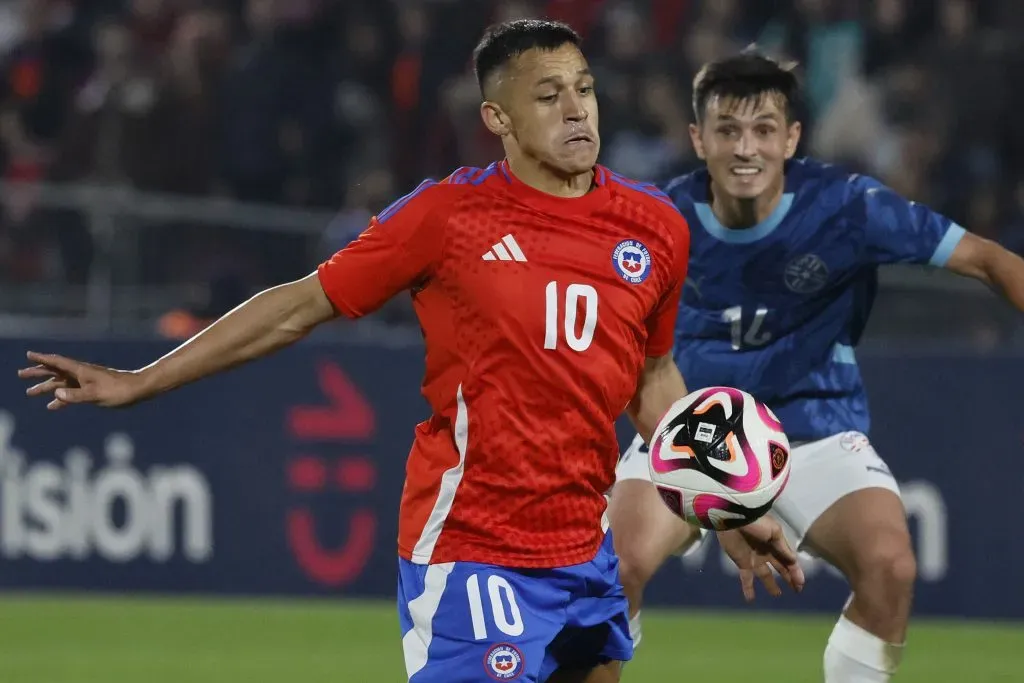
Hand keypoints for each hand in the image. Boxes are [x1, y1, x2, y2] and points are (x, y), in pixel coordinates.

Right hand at [18, 351, 146, 409]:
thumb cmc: (119, 390)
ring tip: (30, 393)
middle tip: (20, 374)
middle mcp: (82, 374)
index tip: (28, 355)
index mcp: (81, 371)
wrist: (138, 389)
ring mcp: (86, 382)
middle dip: (38, 373)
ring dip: (46, 387)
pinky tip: (53, 406)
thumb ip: (76, 395)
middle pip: (56, 372)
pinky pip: (71, 393)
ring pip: (61, 383)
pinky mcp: (92, 389)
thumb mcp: (97, 395)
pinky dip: (61, 399)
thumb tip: (56, 394)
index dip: (43, 359)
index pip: (58, 362)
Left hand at [717, 516, 804, 601]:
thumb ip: (783, 548)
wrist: (734, 519)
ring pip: (765, 575)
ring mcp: (754, 558)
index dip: (796, 573)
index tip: (800, 585)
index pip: (789, 561)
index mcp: (776, 544)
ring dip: (771, 585)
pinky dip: (748, 589)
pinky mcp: (742, 562)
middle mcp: (766, 553)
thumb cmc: (757, 523)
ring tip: (777, 594)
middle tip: (796, 590)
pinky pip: (746, 578)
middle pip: (780, 568)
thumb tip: (794, 561)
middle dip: (788, 578)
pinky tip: (750, 600)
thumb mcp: (775, 532)